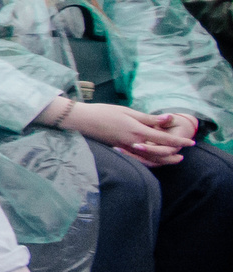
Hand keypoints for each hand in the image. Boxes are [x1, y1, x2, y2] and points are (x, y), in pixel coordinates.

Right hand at [57, 100, 196, 166]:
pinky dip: (148, 159)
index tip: (191, 142)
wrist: (81, 121)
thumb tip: (168, 119)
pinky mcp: (118, 149)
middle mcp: (133, 142)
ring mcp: (125, 147)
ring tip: (170, 158)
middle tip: (182, 154)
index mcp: (137, 131)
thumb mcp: (128, 111)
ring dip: (161, 159)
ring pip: (148, 158)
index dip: (179, 141)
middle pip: (158, 153)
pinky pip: (138, 157)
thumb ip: (149, 118)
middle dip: (172, 155)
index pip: (164, 139)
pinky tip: (150, 156)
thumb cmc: (103, 112)